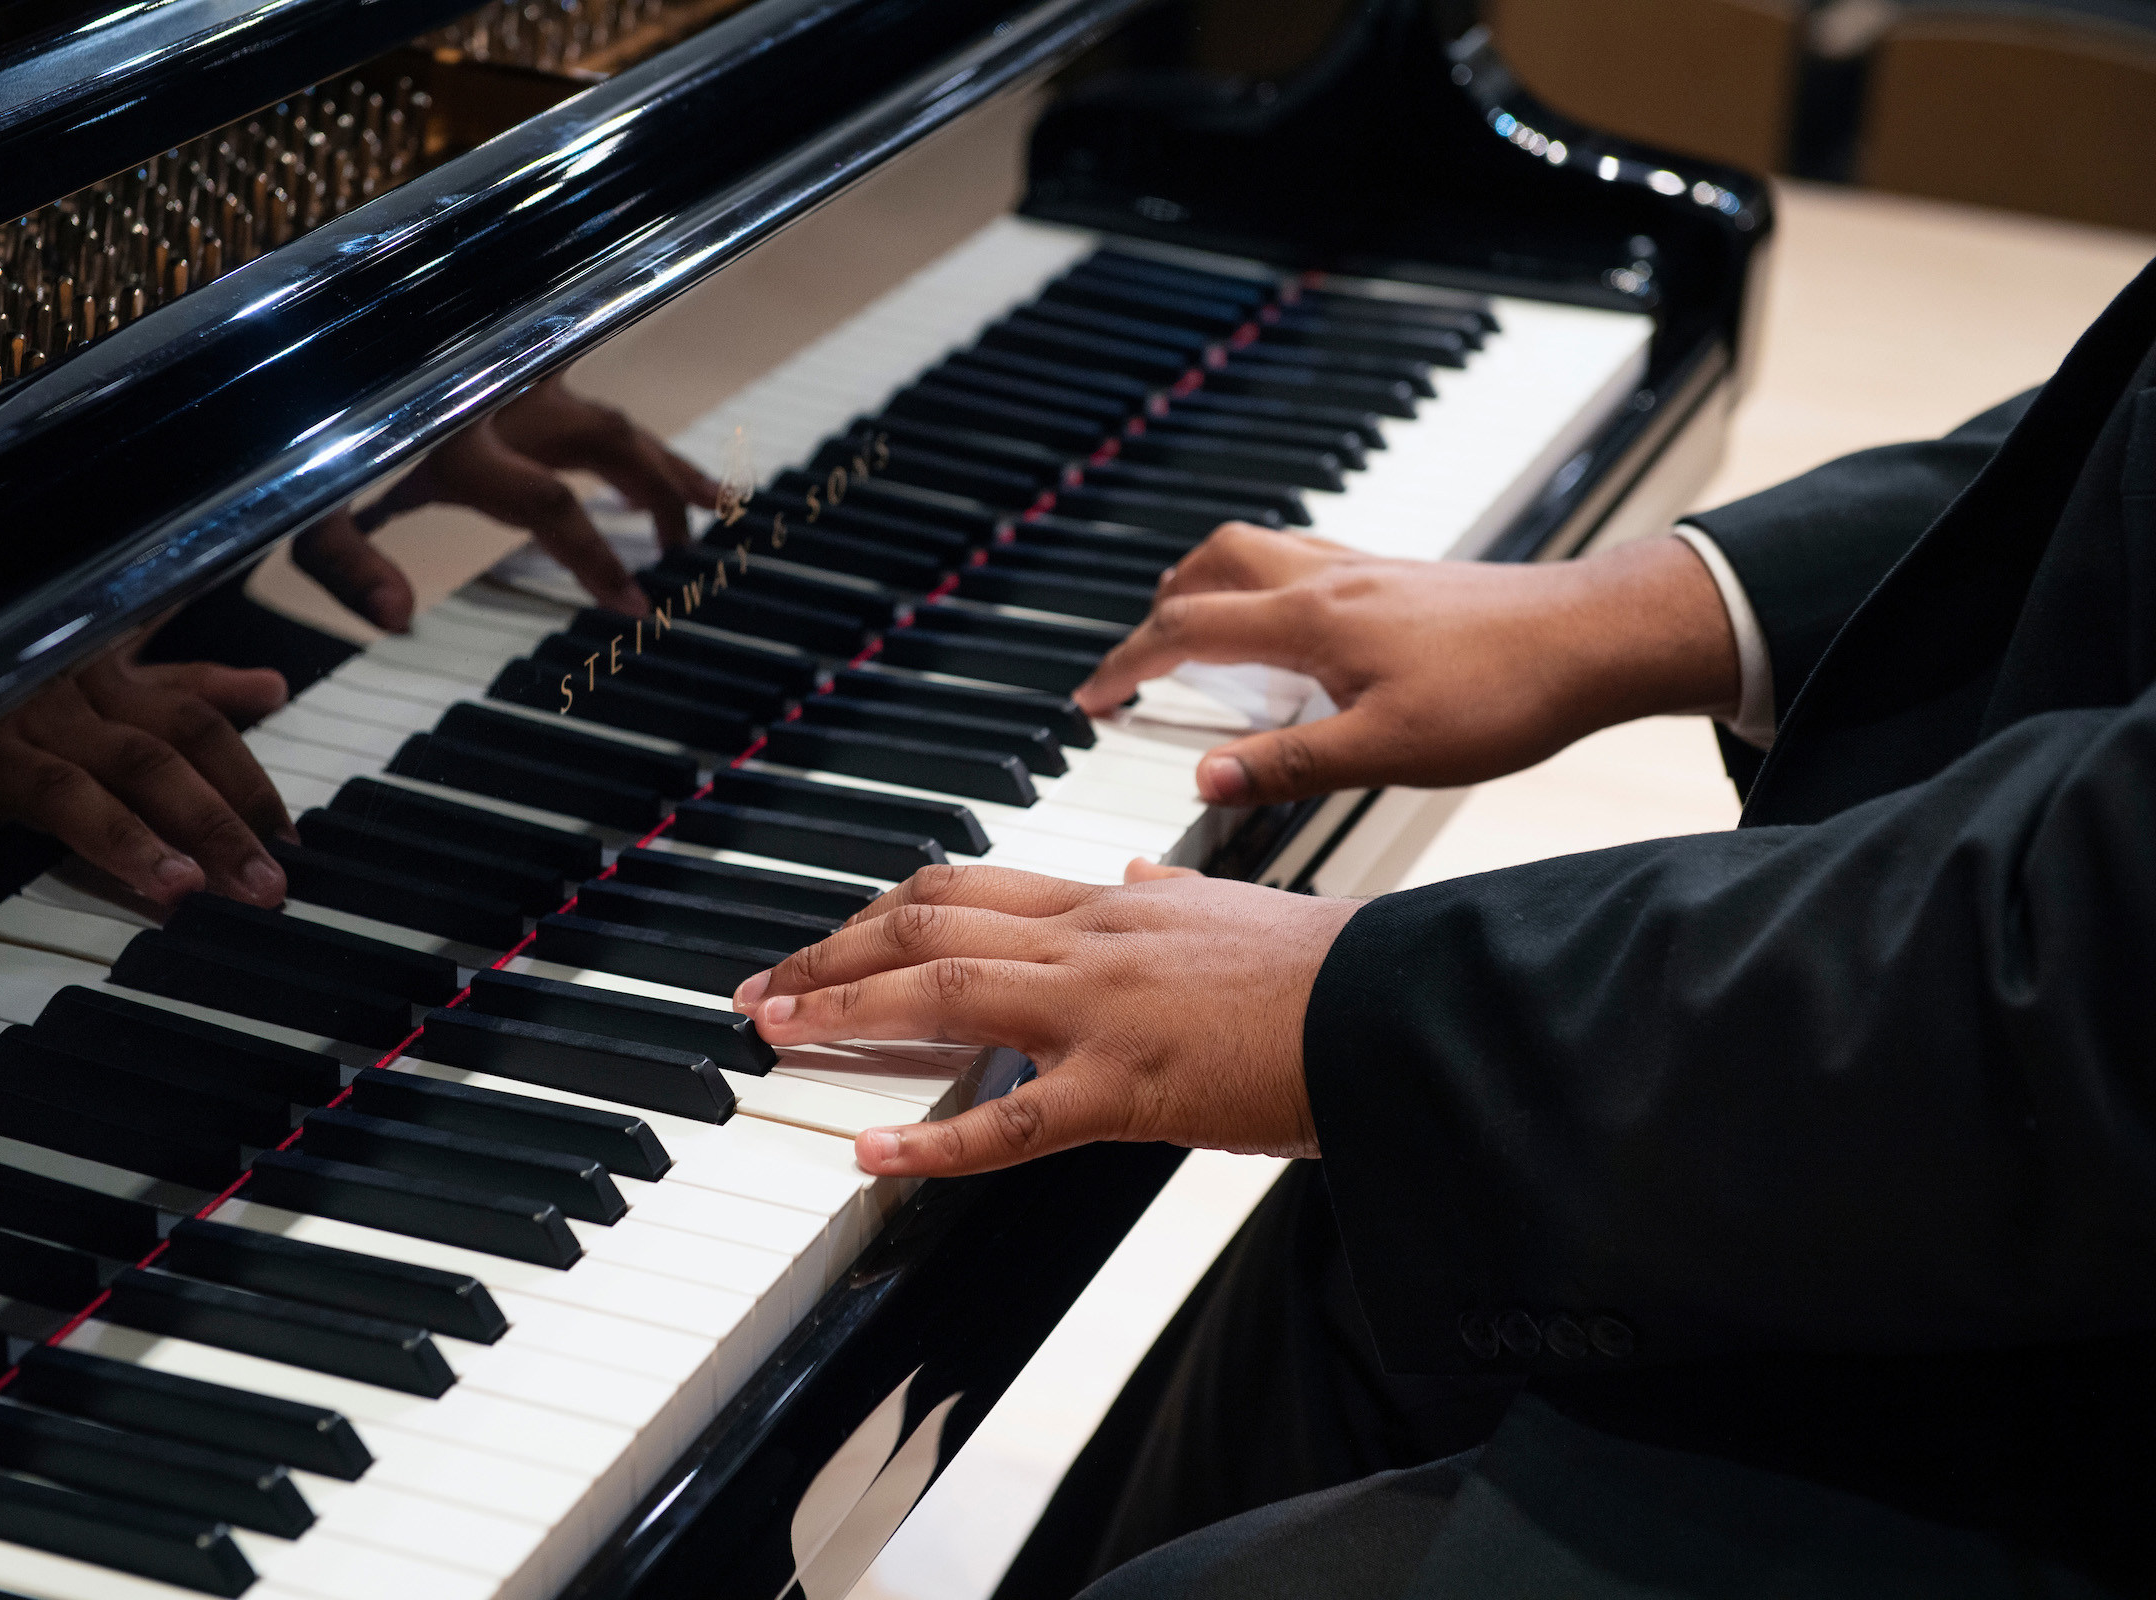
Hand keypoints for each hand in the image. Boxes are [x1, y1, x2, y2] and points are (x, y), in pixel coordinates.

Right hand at [0, 636, 292, 955]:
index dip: (248, 783)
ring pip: (65, 793)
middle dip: (214, 823)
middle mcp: (52, 711)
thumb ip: (181, 683)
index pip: (194, 728)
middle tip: (265, 887)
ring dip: (124, 842)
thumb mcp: (96, 670)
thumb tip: (270, 685)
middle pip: (149, 762)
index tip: (293, 847)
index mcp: (101, 685)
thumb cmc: (4, 682)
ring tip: (177, 892)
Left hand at [294, 382, 715, 625]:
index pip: (552, 506)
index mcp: (455, 437)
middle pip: (607, 446)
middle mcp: (494, 396)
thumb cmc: (285, 421)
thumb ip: (346, 561)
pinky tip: (642, 447)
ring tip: (715, 496)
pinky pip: (580, 379)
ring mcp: (503, 369)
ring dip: (661, 456)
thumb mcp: (298, 503)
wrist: (283, 332)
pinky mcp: (500, 353)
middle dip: (658, 500)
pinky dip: (616, 420)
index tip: (636, 606)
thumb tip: (396, 619)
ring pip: (606, 410)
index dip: (598, 559)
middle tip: (688, 553)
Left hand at [730, 864, 1359, 1177]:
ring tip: (774, 1033)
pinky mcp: (1132, 1088)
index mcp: (1109, 903)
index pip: (964, 886)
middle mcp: (1090, 939)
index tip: (824, 937)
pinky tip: (870, 1154)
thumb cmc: (1323, 964)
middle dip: (829, 954)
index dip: (877, 910)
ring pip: (945, 993)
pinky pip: (1013, 1120)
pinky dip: (932, 1141)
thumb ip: (1161, 895)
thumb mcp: (1226, 908)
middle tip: (760, 990)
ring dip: (845, 1009)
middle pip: (927, 925)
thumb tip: (1124, 875)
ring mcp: (1103, 1010)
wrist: (1394, 1004)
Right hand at [1072, 524, 1739, 805]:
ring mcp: (1364, 568)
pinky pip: (1301, 556)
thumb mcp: (1387, 752)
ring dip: (1204, 584)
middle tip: (1131, 663)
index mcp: (1310, 621)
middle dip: (1155, 612)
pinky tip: (1285, 621)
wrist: (1594, 640)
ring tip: (1188, 631)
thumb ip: (1288, 765)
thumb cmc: (1504, 695)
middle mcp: (1328, 578)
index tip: (1089, 699)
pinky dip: (1260, 580)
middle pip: (1208, 565)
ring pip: (1253, 549)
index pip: (1185, 631)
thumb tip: (1203, 780)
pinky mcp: (1398, 574)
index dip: (1125, 665)